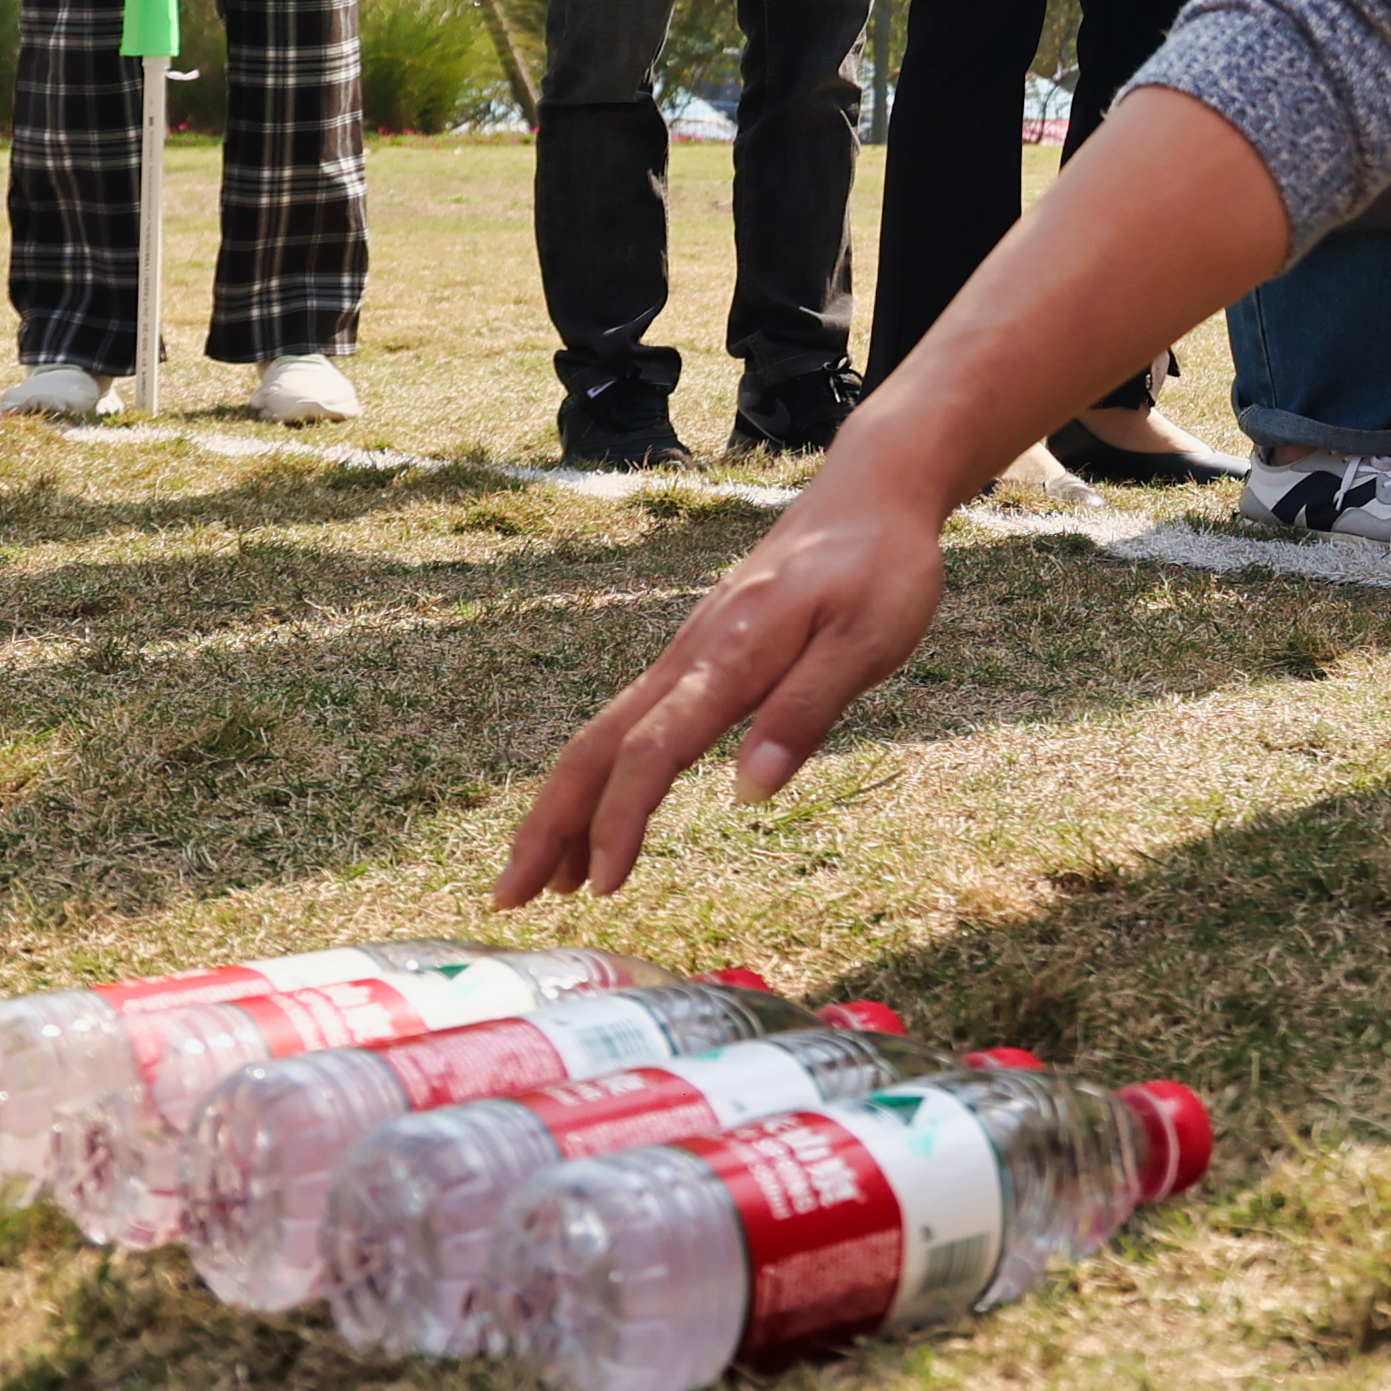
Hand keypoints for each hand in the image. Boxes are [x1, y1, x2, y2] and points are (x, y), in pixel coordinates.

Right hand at [497, 455, 952, 898]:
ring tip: (541, 880)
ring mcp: (687, 653)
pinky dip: (601, 776)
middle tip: (510, 898)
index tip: (602, 886)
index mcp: (732, 655)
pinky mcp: (697, 654)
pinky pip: (630, 722)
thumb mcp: (869, 640)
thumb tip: (750, 789)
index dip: (620, 819)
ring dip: (565, 807)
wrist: (868, 492)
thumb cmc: (880, 566)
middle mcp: (691, 655)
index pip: (654, 748)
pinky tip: (602, 814)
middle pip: (596, 745)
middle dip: (548, 824)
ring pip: (604, 734)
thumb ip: (807, 711)